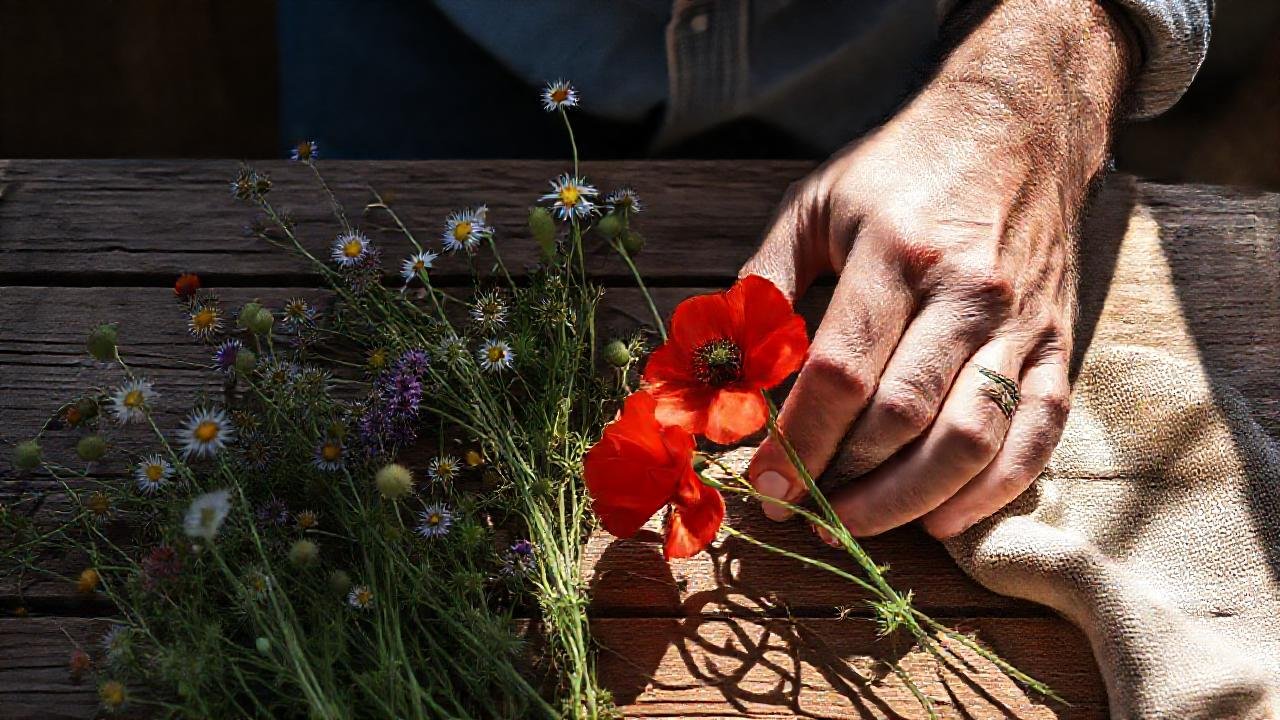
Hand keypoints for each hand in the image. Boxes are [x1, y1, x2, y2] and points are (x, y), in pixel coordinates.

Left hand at [743, 0, 1133, 538]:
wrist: (1019, 127)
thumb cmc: (902, 170)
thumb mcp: (816, 203)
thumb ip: (764, 280)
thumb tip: (722, 365)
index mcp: (894, 251)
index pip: (840, 372)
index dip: (796, 441)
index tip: (763, 483)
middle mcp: (965, 292)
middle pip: (901, 416)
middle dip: (841, 480)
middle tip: (801, 510)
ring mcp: (1021, 323)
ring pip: (971, 439)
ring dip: (907, 500)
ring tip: (854, 523)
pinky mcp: (1060, 345)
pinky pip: (1037, 436)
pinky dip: (991, 492)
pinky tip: (941, 519)